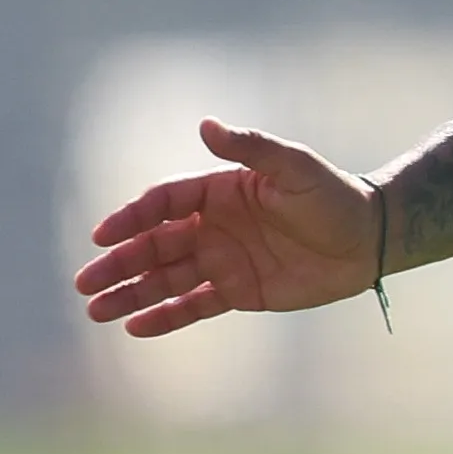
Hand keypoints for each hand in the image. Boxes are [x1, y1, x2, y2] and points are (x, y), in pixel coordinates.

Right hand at [73, 118, 378, 334]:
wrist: (368, 239)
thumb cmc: (332, 195)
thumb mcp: (293, 166)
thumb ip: (250, 147)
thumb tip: (206, 125)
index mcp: (217, 192)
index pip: (161, 204)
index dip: (131, 219)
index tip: (103, 235)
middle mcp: (212, 227)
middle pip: (154, 245)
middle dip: (118, 264)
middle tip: (84, 283)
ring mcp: (223, 261)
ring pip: (166, 279)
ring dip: (131, 294)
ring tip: (96, 311)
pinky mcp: (240, 292)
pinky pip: (195, 307)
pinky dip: (166, 318)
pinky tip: (135, 328)